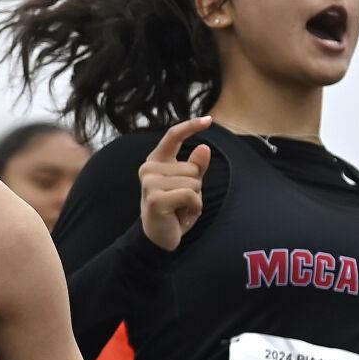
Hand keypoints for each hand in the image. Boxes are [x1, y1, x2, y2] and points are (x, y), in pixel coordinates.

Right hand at [139, 116, 212, 250]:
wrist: (158, 239)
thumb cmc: (174, 211)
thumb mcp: (189, 186)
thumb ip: (196, 167)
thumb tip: (204, 147)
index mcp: (156, 161)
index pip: (173, 136)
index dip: (191, 126)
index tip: (209, 120)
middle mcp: (149, 168)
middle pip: (192, 168)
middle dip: (196, 188)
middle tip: (181, 203)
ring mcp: (150, 182)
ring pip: (194, 182)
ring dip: (195, 200)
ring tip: (181, 210)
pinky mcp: (155, 198)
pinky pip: (190, 195)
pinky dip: (194, 208)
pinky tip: (182, 217)